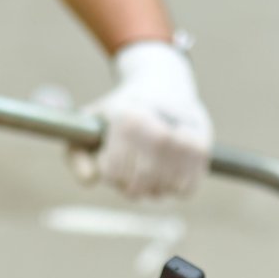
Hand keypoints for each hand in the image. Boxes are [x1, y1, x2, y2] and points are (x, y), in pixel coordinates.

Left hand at [72, 41, 210, 200]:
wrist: (164, 85)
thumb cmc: (120, 112)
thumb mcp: (89, 124)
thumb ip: (76, 155)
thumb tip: (90, 180)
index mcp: (129, 121)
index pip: (112, 174)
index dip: (108, 172)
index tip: (111, 155)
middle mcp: (158, 132)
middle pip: (136, 188)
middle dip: (129, 184)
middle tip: (131, 166)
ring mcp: (183, 142)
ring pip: (161, 192)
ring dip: (152, 187)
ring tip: (149, 164)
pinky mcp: (203, 150)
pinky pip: (184, 190)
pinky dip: (174, 186)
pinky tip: (169, 167)